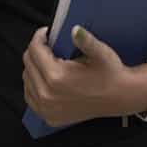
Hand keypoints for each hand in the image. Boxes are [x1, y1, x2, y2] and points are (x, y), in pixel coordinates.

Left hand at [22, 26, 146, 127]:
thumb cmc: (110, 73)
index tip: (47, 33)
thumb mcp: (100, 52)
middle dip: (36, 50)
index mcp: (56, 77)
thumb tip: (74, 29)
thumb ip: (85, 40)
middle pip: (28, 64)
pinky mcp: (49, 117)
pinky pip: (31, 96)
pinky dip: (34, 84)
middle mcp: (47, 95)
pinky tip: (46, 77)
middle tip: (49, 45)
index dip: (39, 37)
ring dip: (34, 67)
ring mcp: (46, 109)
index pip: (34, 50)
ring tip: (49, 60)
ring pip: (27, 79)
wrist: (119, 97)